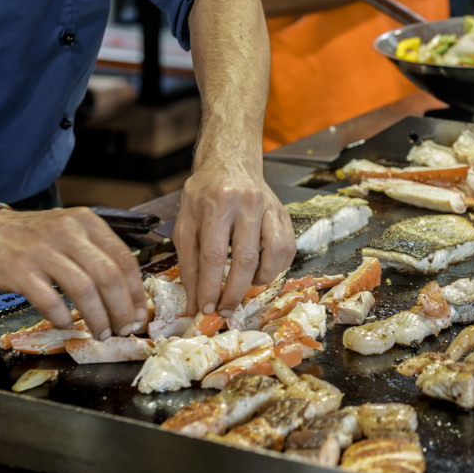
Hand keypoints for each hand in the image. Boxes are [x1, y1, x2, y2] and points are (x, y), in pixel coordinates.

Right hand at [0, 207, 147, 338]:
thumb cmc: (36, 237)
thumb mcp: (71, 232)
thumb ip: (98, 255)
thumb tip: (129, 297)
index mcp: (85, 221)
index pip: (123, 258)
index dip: (135, 291)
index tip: (140, 313)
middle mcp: (66, 231)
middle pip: (108, 275)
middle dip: (121, 308)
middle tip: (124, 328)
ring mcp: (42, 250)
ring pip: (83, 289)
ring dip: (97, 317)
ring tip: (101, 332)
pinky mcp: (20, 270)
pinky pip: (50, 301)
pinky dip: (63, 317)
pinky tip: (67, 324)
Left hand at [173, 160, 295, 316]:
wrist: (230, 162)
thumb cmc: (204, 194)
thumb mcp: (186, 222)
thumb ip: (188, 262)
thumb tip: (196, 300)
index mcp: (217, 203)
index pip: (213, 255)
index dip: (209, 287)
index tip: (205, 308)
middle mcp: (247, 203)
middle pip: (245, 259)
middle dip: (234, 292)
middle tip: (225, 310)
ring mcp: (270, 207)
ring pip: (273, 255)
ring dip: (259, 280)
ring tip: (245, 287)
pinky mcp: (284, 214)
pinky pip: (288, 249)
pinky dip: (276, 268)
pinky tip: (261, 272)